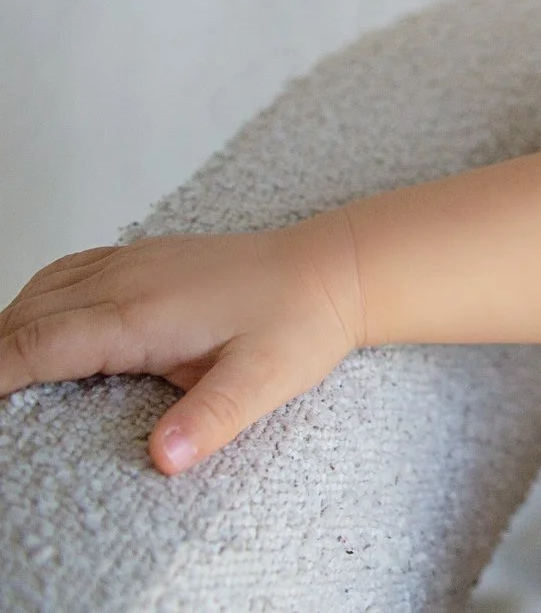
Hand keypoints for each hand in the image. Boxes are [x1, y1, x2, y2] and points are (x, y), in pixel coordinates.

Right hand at [0, 211, 365, 474]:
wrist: (335, 268)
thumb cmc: (301, 323)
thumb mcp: (267, 380)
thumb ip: (213, 418)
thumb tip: (166, 457)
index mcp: (142, 314)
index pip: (38, 345)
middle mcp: (127, 280)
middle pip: (26, 318)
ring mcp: (134, 261)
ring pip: (41, 289)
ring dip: (9, 329)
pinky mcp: (145, 256)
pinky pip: (69, 272)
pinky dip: (36, 302)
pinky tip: (34, 326)